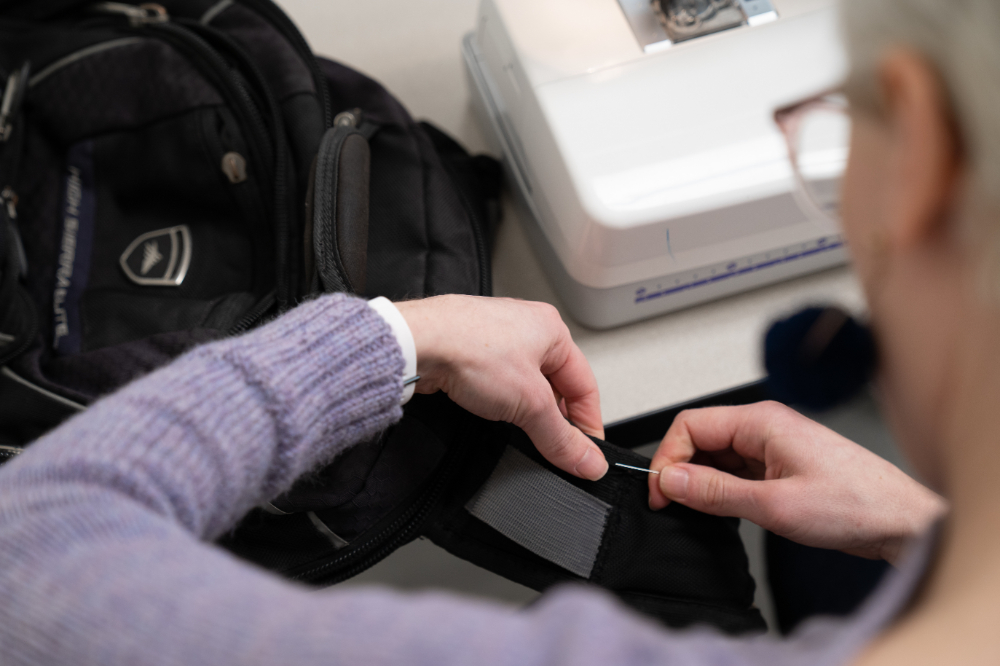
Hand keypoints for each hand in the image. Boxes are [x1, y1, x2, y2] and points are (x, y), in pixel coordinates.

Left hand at [394, 295, 607, 480]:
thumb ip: (561, 437)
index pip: (585, 385)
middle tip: (554, 449)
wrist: (417, 342)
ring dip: (526, 412)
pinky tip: (492, 416)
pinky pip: (496, 384)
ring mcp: (495, 338)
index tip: (585, 454)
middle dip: (555, 419)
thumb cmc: (470, 348)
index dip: (588, 423)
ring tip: (521, 432)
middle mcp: (525, 328)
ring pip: (524, 386)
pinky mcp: (468, 352)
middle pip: (555, 386)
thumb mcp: (530, 403)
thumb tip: (588, 460)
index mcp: (551, 329)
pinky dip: (500, 404)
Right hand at [647, 401, 945, 563]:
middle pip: (700, 438)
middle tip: (674, 505)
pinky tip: (725, 511)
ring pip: (717, 456)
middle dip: (681, 470)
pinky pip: (736, 471)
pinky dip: (722, 490)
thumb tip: (670, 479)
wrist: (902, 522)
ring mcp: (772, 446)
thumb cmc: (855, 504)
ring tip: (705, 512)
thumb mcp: (772, 504)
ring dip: (703, 482)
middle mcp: (764, 426)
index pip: (690, 425)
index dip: (667, 457)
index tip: (661, 491)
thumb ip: (714, 491)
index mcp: (761, 421)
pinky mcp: (779, 466)